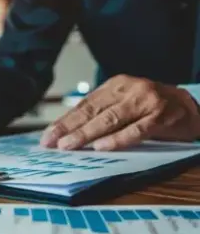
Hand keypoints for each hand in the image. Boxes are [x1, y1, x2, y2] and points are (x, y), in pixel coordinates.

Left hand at [41, 75, 199, 150]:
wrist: (189, 108)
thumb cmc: (149, 108)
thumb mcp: (123, 104)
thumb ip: (100, 114)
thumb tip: (68, 132)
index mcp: (115, 86)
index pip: (84, 105)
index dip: (64, 121)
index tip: (48, 136)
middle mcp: (128, 89)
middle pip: (93, 111)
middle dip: (69, 128)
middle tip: (52, 142)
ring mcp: (145, 101)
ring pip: (110, 119)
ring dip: (87, 134)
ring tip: (69, 146)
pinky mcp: (162, 116)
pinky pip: (136, 130)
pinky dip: (118, 139)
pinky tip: (101, 147)